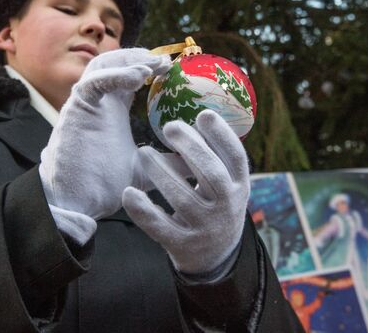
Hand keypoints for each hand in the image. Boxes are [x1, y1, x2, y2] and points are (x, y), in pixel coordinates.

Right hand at [39, 48, 170, 222]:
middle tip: (167, 61)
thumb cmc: (106, 187)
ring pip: (102, 64)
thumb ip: (170, 163)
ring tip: (153, 65)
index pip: (130, 76)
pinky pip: (94, 82)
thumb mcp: (147, 170)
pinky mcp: (76, 108)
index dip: (150, 66)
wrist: (78, 204)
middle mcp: (99, 102)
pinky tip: (139, 77)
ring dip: (128, 59)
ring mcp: (86, 103)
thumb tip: (203, 163)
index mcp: (113, 110)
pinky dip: (116, 74)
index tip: (174, 68)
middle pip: (116, 62)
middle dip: (140, 56)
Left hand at [122, 109, 250, 276]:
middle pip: (211, 174)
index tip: (203, 113)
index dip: (222, 135)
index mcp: (239, 186)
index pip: (236, 158)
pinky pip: (160, 227)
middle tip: (169, 126)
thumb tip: (199, 110)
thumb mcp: (227, 183)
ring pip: (183, 199)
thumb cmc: (215, 204)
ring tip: (144, 152)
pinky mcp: (182, 245)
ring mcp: (205, 228)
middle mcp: (226, 207)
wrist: (214, 257)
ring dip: (161, 173)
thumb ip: (216, 155)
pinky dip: (143, 211)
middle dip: (191, 148)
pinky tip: (128, 192)